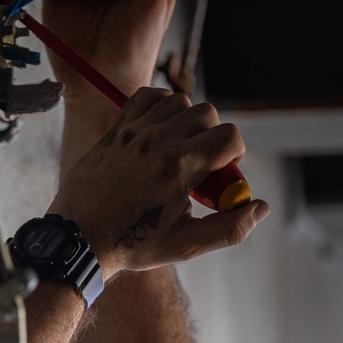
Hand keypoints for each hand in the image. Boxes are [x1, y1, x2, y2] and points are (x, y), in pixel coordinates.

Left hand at [50, 88, 267, 280]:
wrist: (80, 239)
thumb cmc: (133, 244)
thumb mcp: (187, 245)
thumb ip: (230, 228)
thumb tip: (262, 207)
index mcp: (178, 168)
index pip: (229, 136)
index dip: (234, 154)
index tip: (221, 173)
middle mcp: (156, 142)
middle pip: (207, 113)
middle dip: (213, 137)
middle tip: (199, 166)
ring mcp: (133, 132)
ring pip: (180, 101)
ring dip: (187, 121)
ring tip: (178, 150)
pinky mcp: (116, 129)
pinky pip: (148, 96)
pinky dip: (160, 106)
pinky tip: (159, 131)